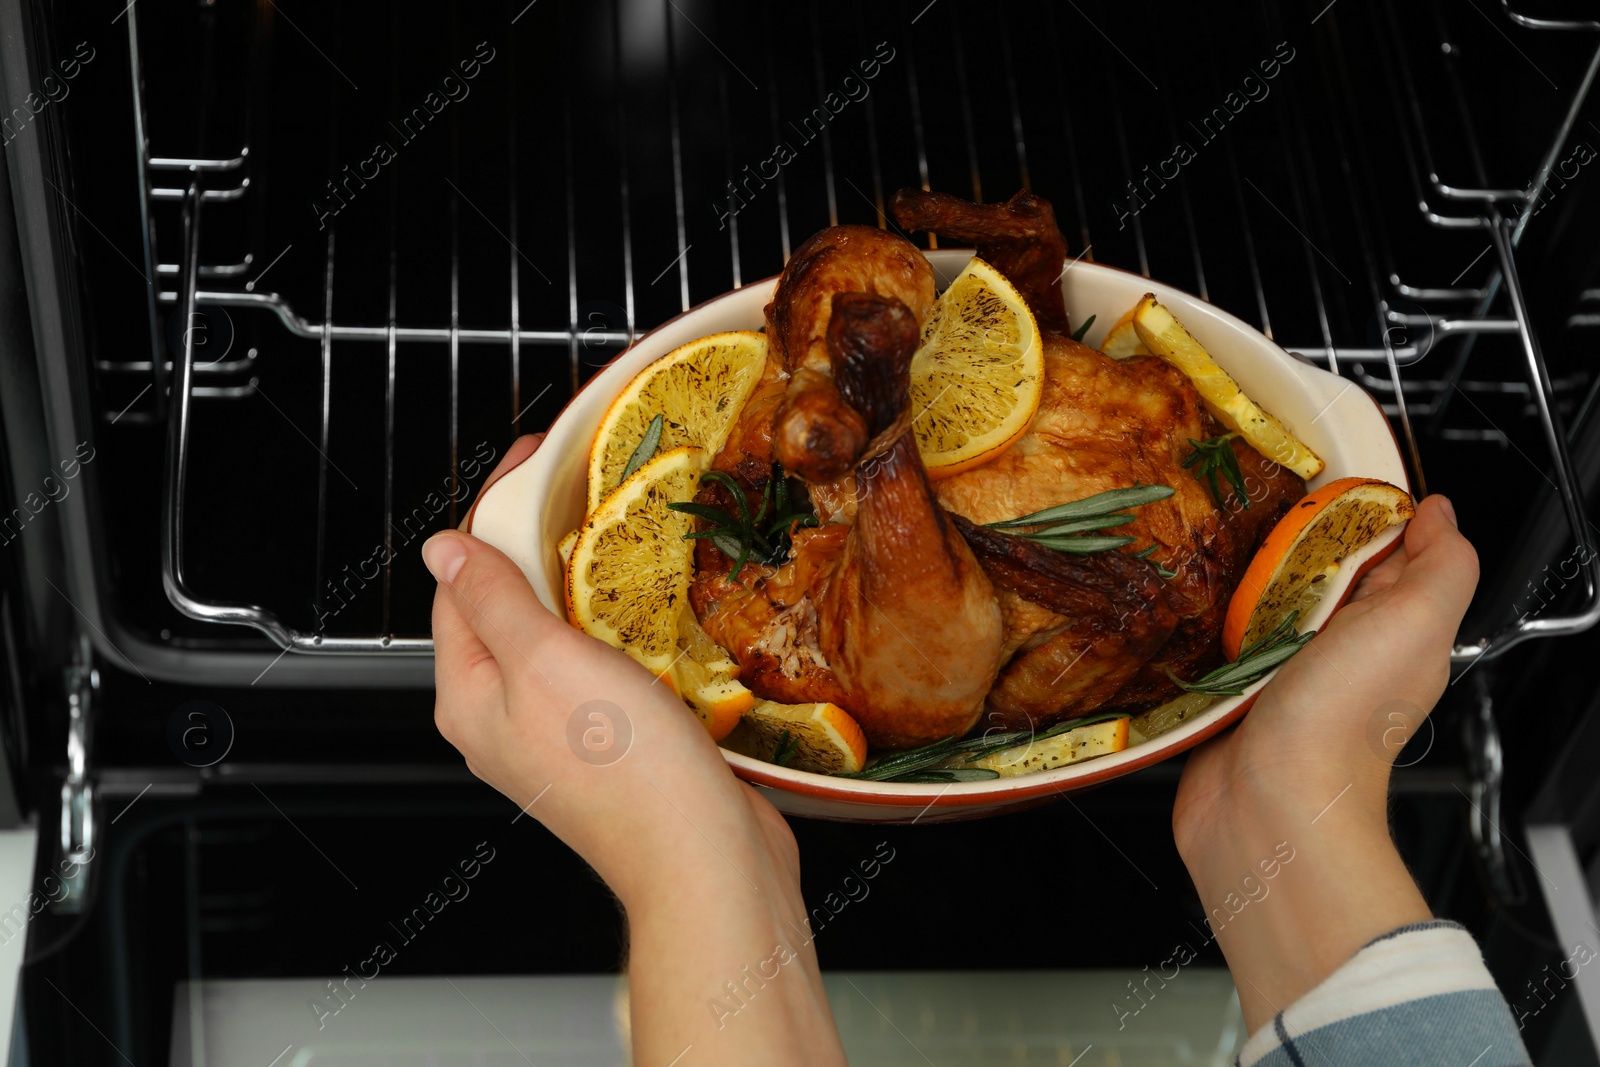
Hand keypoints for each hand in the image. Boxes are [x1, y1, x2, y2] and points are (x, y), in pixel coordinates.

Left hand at [424, 434, 844, 1065]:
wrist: (703, 856)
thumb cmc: (626, 772)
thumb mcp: (546, 662)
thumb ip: (493, 599)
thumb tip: (443, 548)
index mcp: (470, 696)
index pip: (459, 580)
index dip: (493, 512)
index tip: (532, 460)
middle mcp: (503, 716)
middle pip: (503, 603)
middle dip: (535, 539)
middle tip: (577, 483)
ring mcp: (557, 731)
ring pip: (553, 632)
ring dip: (579, 579)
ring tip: (615, 530)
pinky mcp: (609, 741)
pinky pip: (597, 664)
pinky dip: (614, 624)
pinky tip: (646, 605)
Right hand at [1172, 494, 1477, 1031]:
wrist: (1269, 804)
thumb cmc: (1344, 720)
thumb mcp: (1418, 622)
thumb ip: (1443, 563)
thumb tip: (1440, 513)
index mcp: (1396, 632)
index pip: (1392, 553)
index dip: (1368, 512)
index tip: (1330, 478)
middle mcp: (1343, 653)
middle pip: (1321, 576)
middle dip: (1293, 541)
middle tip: (1256, 504)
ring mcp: (1285, 676)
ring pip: (1266, 608)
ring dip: (1242, 581)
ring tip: (1214, 543)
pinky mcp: (1232, 696)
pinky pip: (1219, 644)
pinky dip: (1207, 623)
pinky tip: (1189, 600)